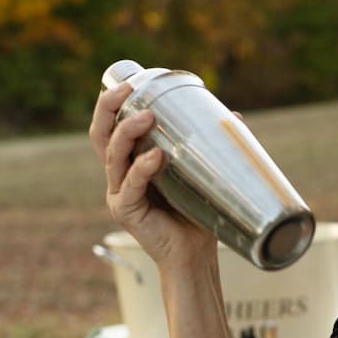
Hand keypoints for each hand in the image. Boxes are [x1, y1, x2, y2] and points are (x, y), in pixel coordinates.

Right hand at [89, 82, 214, 268]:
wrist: (196, 256)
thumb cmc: (197, 215)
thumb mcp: (201, 174)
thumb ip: (210, 147)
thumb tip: (236, 116)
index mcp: (130, 163)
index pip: (110, 126)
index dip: (113, 103)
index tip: (132, 81)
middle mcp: (118, 176)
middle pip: (100, 135)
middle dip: (109, 108)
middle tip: (129, 90)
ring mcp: (119, 194)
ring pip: (112, 156)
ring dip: (127, 132)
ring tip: (148, 117)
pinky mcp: (126, 212)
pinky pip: (129, 186)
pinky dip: (142, 169)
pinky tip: (156, 157)